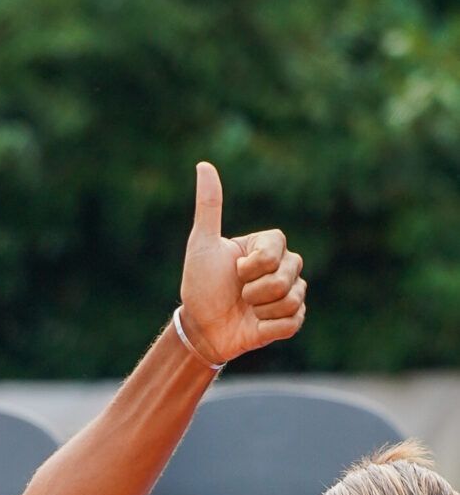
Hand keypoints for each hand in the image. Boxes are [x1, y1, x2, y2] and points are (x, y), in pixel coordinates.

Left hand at [178, 162, 306, 365]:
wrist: (200, 329)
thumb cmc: (200, 285)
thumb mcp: (202, 245)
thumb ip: (209, 206)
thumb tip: (203, 165)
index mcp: (268, 245)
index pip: (276, 250)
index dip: (253, 267)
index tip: (235, 272)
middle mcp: (284, 265)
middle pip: (288, 275)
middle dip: (256, 291)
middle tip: (240, 296)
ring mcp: (289, 292)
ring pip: (292, 299)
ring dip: (262, 310)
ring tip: (248, 310)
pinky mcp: (290, 320)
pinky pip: (294, 322)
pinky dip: (270, 327)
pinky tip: (256, 325)